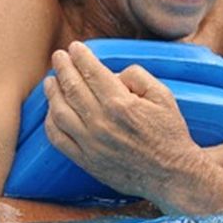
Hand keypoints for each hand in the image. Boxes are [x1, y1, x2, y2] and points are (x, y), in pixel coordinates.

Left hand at [43, 41, 203, 200]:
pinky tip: (51, 110)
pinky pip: (57, 139)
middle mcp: (101, 123)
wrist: (172, 176)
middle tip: (58, 56)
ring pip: (59, 111)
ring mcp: (90, 143)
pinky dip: (49, 122)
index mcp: (120, 104)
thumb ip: (137, 76)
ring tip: (50, 80)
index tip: (74, 47)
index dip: (80, 56)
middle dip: (63, 67)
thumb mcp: (163, 96)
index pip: (91, 72)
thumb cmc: (169, 134)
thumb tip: (113, 72)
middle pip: (72, 88)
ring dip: (52, 92)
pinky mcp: (85, 161)